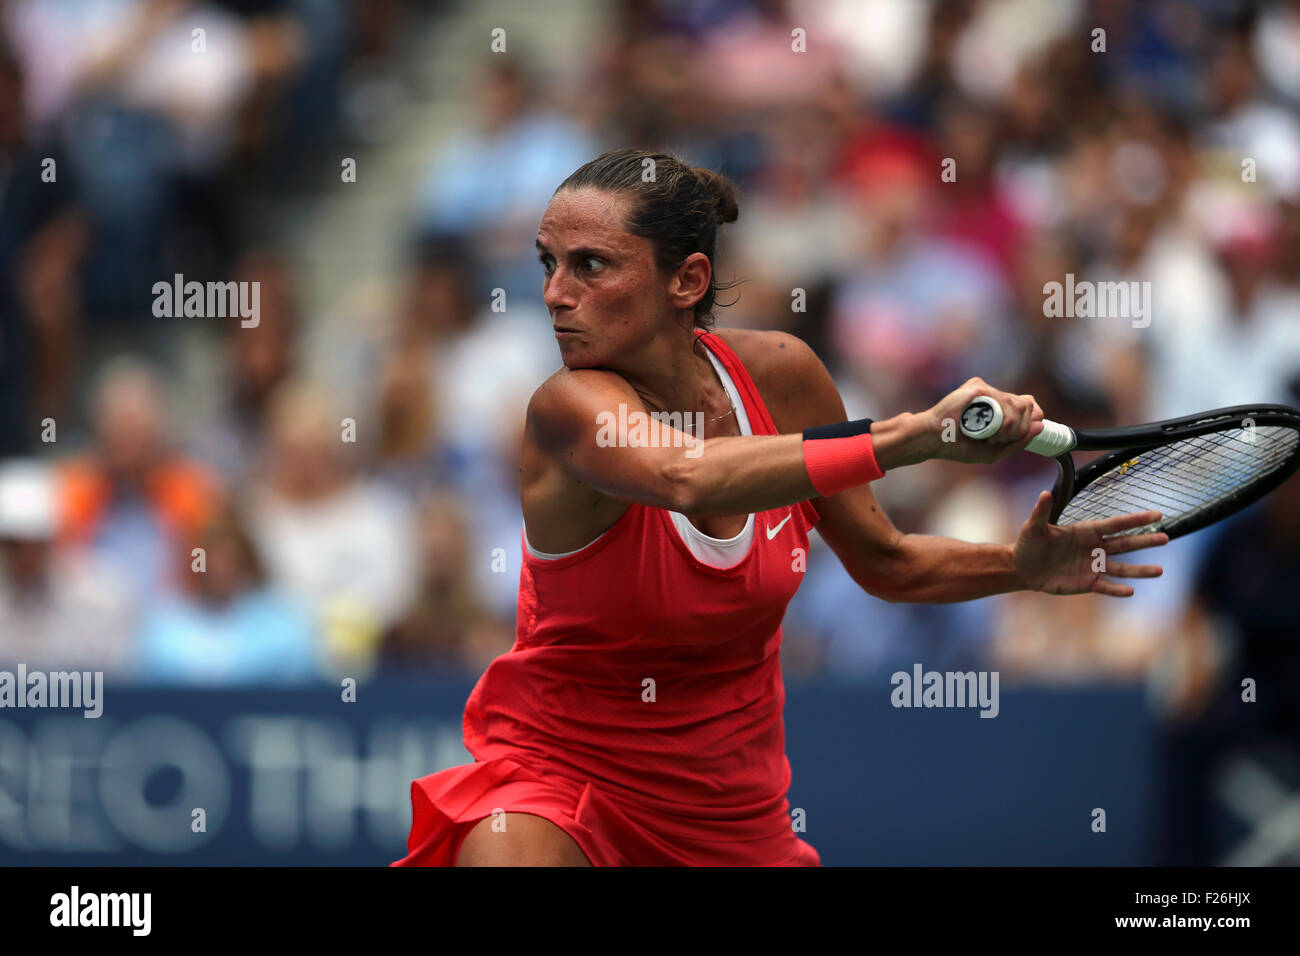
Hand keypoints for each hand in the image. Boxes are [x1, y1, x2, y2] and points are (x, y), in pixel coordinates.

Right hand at [926, 377, 1043, 463]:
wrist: (935, 440)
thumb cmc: (958, 446)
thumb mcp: (994, 452)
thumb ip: (1018, 442)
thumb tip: (1041, 425)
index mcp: (999, 409)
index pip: (1030, 408)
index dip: (1028, 423)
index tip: (1009, 438)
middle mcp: (995, 396)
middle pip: (1028, 406)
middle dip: (1018, 429)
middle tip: (995, 439)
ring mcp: (987, 390)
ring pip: (1020, 404)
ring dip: (1010, 427)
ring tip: (989, 435)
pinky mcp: (979, 387)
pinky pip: (1004, 402)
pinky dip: (1000, 419)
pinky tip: (984, 427)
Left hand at [1012, 491, 1167, 596]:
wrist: (1023, 568)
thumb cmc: (1029, 544)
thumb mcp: (1034, 527)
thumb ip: (1042, 512)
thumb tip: (1044, 494)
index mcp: (1086, 531)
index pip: (1115, 524)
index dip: (1136, 519)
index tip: (1157, 514)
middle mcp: (1094, 548)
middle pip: (1124, 544)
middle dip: (1145, 541)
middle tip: (1166, 538)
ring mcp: (1092, 566)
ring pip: (1121, 568)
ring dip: (1139, 571)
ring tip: (1159, 571)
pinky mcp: (1087, 583)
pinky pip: (1106, 586)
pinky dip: (1117, 589)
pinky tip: (1131, 591)